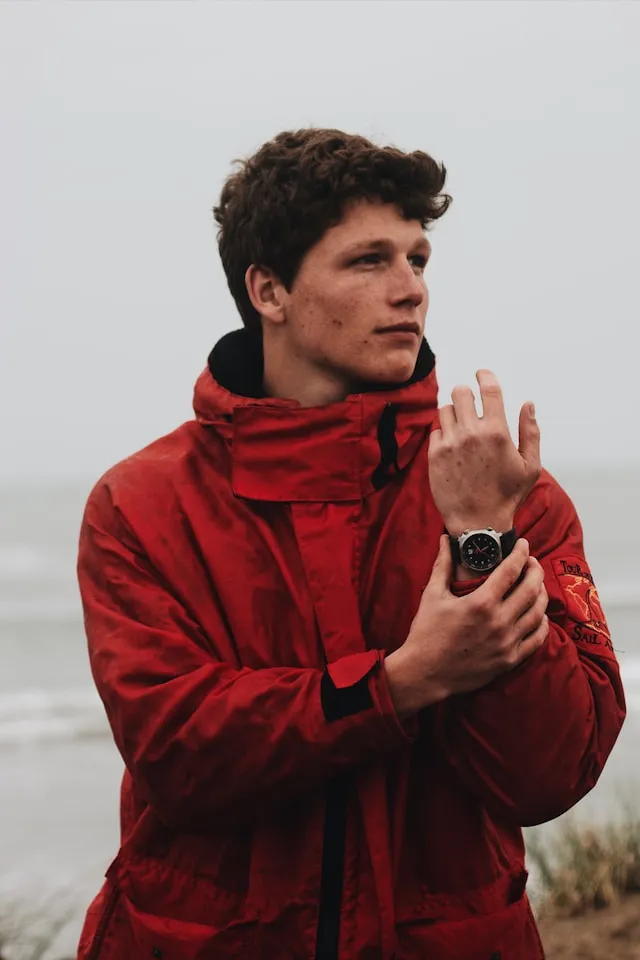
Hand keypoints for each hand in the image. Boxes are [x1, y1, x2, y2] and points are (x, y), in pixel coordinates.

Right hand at [384, 536, 548, 717]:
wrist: (425, 672)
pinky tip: (538, 614)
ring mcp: (507, 642)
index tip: (524, 544)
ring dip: (541, 594)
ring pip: (538, 612)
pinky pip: (537, 638)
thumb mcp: (433, 595)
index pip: (511, 570)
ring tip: (536, 585)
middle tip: (532, 562)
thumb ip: (443, 565)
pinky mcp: (509, 660)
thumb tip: (445, 540)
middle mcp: (498, 621)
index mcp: (480, 602)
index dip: (521, 553)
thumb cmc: (426, 632)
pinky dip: (542, 622)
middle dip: (535, 570)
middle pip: (531, 588)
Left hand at [428, 370, 540, 536]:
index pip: (488, 388)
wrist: (478, 523)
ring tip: (462, 428)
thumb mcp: (530, 466)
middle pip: (460, 392)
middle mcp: (471, 433)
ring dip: (453, 413)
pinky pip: (436, 431)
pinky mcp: (434, 455)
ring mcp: (450, 443)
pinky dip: (443, 434)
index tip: (482, 373)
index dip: (484, 375)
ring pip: (444, 409)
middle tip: (470, 404)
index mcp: (497, 432)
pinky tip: (453, 448)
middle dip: (466, 394)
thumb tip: (528, 404)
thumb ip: (530, 432)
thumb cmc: (507, 496)